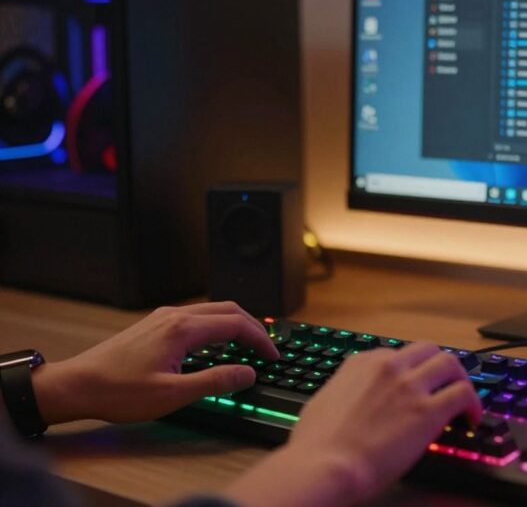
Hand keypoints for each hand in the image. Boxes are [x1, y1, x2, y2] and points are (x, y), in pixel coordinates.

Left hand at [32, 302, 277, 424]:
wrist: (76, 386)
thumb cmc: (119, 392)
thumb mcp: (173, 394)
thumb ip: (215, 381)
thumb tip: (248, 373)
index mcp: (183, 329)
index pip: (236, 324)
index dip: (260, 340)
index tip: (273, 356)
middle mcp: (174, 316)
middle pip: (227, 309)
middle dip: (252, 326)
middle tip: (266, 347)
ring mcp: (162, 318)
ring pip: (211, 311)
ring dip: (234, 324)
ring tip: (246, 345)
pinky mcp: (153, 325)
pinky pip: (195, 317)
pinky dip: (215, 326)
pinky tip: (214, 346)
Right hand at [222, 342, 482, 506]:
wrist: (325, 465)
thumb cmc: (316, 445)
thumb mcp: (323, 402)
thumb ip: (343, 392)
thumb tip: (348, 399)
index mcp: (361, 364)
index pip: (397, 354)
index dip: (410, 371)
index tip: (416, 385)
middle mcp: (388, 367)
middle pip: (428, 350)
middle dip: (440, 367)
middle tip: (445, 385)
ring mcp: (410, 386)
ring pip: (451, 364)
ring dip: (460, 380)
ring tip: (464, 401)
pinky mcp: (428, 410)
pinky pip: (463, 394)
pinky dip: (473, 404)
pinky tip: (471, 420)